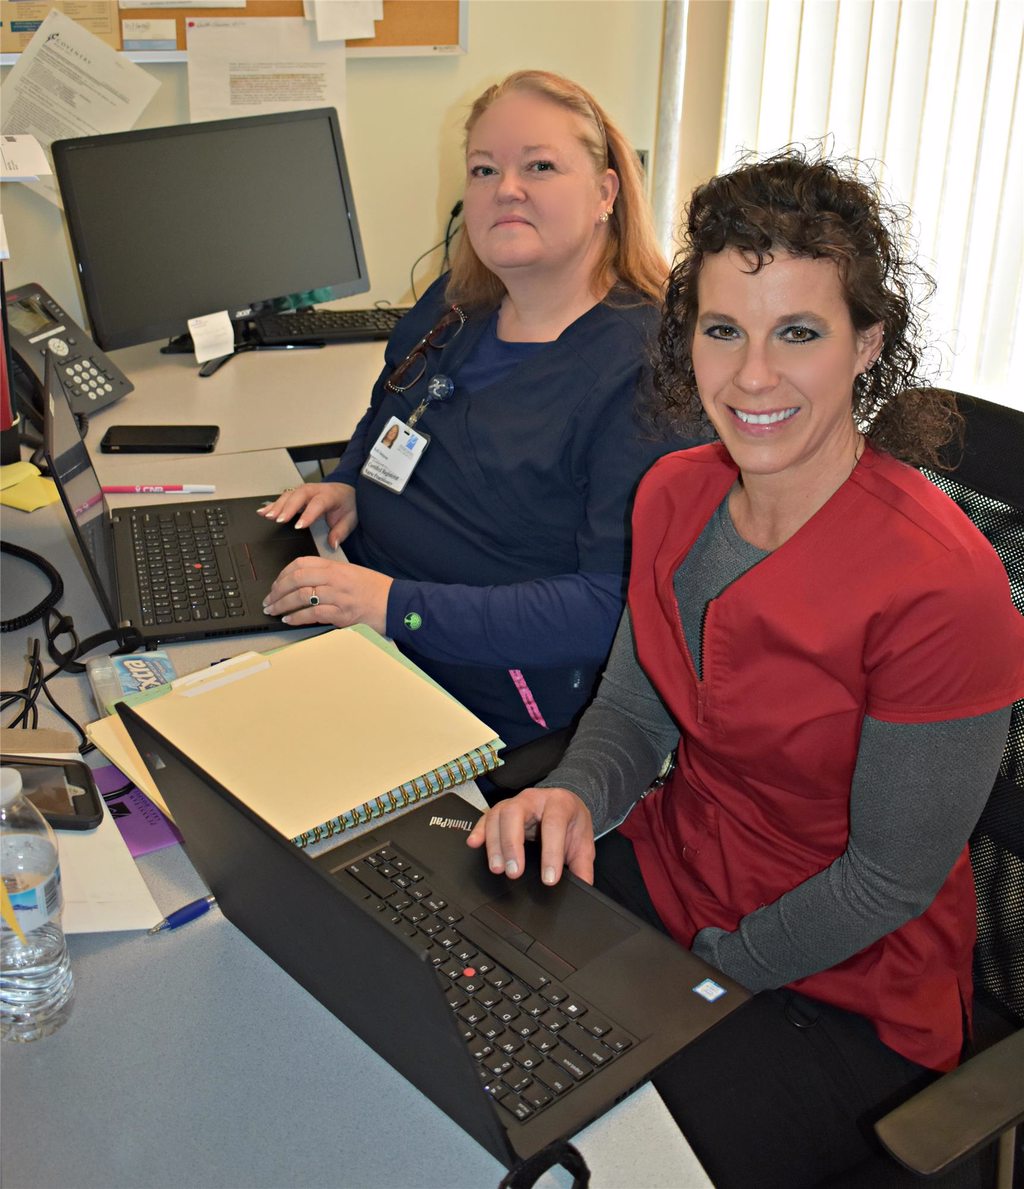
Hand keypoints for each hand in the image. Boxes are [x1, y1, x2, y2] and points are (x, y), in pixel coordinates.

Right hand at [257, 482, 356, 549]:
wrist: (347, 492)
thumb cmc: (347, 506)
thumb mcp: (350, 519)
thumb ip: (341, 531)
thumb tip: (332, 544)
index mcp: (330, 495)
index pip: (318, 503)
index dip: (308, 514)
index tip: (299, 526)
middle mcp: (315, 490)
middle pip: (299, 495)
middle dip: (288, 508)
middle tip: (278, 520)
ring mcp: (305, 491)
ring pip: (289, 495)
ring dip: (277, 506)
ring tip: (267, 516)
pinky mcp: (297, 494)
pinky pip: (284, 498)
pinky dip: (272, 505)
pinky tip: (262, 512)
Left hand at [262, 556, 392, 635]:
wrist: (396, 604)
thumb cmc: (375, 590)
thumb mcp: (351, 573)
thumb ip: (329, 574)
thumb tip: (304, 581)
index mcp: (336, 566)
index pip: (301, 564)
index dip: (283, 574)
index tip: (275, 584)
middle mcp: (335, 578)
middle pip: (297, 579)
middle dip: (277, 590)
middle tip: (268, 600)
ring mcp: (338, 596)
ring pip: (301, 596)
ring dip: (282, 605)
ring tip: (273, 611)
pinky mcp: (341, 613)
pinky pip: (312, 613)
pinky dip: (297, 617)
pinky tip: (289, 620)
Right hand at [466, 787, 594, 886]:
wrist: (565, 803)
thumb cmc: (571, 821)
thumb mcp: (583, 842)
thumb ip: (582, 866)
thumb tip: (583, 888)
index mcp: (559, 803)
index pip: (553, 825)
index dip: (551, 853)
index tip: (549, 879)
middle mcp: (534, 799)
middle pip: (516, 814)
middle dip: (512, 844)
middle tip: (514, 873)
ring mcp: (514, 802)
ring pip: (498, 816)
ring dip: (495, 843)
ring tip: (497, 868)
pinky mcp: (501, 809)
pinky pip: (486, 817)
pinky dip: (479, 830)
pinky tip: (474, 844)